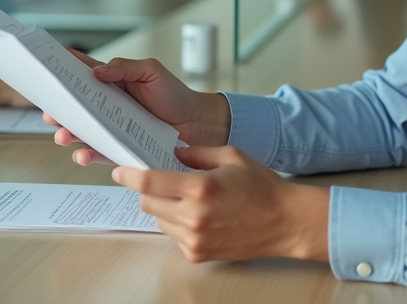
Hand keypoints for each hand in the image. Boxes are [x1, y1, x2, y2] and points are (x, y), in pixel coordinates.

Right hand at [44, 50, 229, 165]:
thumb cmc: (174, 94)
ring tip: (63, 135)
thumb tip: (97, 72)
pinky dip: (86, 155)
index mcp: (111, 81)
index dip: (61, 70)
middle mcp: (106, 106)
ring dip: (66, 134)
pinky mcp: (118, 149)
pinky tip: (82, 154)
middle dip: (57, 110)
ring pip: (80, 132)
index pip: (80, 73)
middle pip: (73, 107)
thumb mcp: (151, 71)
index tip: (43, 70)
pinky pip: (97, 153)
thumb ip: (124, 68)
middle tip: (50, 112)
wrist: (196, 123)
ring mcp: (110, 128)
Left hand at [113, 145, 329, 262]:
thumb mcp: (231, 155)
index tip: (120, 171)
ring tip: (189, 199)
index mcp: (200, 187)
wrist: (285, 222)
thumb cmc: (263, 187)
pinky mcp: (198, 254)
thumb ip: (197, 153)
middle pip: (148, 203)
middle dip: (149, 190)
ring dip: (164, 208)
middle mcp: (194, 216)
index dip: (129, 176)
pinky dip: (178, 224)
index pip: (149, 182)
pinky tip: (200, 216)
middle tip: (162, 181)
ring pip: (159, 220)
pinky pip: (173, 236)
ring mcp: (195, 238)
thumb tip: (173, 153)